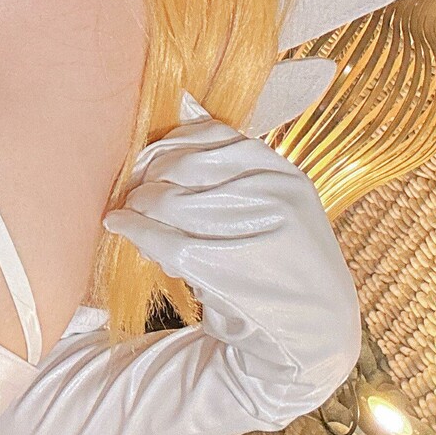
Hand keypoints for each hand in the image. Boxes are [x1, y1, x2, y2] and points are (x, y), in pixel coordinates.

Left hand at [103, 92, 334, 304]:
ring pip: (167, 198)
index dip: (170, 145)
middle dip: (148, 176)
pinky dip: (132, 228)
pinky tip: (120, 226)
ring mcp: (251, 230)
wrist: (315, 333)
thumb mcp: (275, 203)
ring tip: (130, 211)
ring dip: (138, 204)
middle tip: (133, 190)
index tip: (153, 162)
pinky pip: (161, 238)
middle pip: (182, 165)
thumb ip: (232, 161)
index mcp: (282, 172)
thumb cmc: (282, 263)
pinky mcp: (223, 268)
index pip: (210, 135)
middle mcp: (272, 194)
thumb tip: (184, 101)